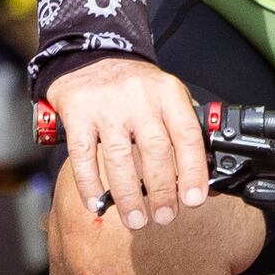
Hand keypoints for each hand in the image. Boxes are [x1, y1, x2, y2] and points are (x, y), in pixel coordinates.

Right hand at [49, 56, 210, 230]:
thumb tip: (197, 172)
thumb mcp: (166, 93)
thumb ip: (181, 125)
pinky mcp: (77, 113)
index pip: (187, 136)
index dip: (193, 171)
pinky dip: (89, 184)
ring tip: (135, 219)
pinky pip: (83, 156)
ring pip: (120, 157)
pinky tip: (97, 202)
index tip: (194, 199)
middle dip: (162, 190)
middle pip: (155, 150)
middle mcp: (139, 98)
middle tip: (165, 216)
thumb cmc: (133, 84)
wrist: (90, 55)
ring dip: (128, 195)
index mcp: (167, 93)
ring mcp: (106, 106)